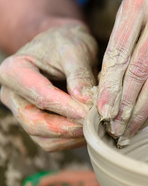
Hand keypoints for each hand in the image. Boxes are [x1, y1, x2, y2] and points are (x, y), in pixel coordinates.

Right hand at [0, 24, 97, 151]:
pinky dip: (74, 139)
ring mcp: (23, 112)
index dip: (68, 108)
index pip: (41, 96)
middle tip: (94, 124)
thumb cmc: (67, 43)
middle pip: (35, 124)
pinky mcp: (38, 123)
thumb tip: (85, 102)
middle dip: (68, 128)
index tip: (90, 112)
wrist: (63, 45)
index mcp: (14, 71)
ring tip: (96, 125)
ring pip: (44, 139)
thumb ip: (80, 74)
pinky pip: (53, 142)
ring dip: (73, 137)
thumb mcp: (76, 49)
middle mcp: (12, 95)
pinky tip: (91, 128)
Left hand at [97, 0, 147, 145]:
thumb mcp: (138, 20)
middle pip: (138, 70)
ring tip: (129, 129)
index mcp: (139, 5)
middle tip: (114, 127)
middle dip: (124, 104)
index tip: (102, 111)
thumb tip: (106, 90)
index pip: (119, 52)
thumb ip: (122, 48)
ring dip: (142, 111)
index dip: (109, 85)